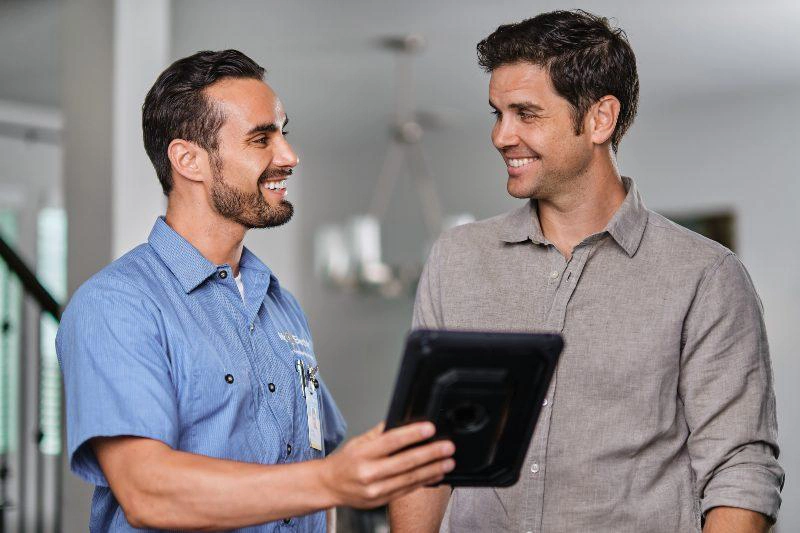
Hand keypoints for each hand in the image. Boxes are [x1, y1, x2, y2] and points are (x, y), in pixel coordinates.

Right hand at [320, 421, 454, 508]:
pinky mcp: (381, 501)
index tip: (430, 429)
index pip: (391, 441)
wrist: (329, 486)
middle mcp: (368, 473)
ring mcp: (375, 490)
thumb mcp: (358, 441)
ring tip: (448, 462)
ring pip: (409, 479)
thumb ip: (380, 432)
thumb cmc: (344, 462)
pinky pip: (407, 490)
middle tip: (447, 447)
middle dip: (430, 454)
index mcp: (362, 453)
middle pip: (405, 462)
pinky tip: (436, 475)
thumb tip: (402, 421)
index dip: (412, 434)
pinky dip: (424, 482)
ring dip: (432, 470)